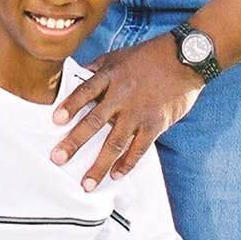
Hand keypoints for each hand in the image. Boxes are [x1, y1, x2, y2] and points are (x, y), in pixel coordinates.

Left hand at [50, 35, 203, 188]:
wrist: (185, 59)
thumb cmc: (149, 56)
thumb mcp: (118, 56)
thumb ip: (97, 67)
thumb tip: (77, 74)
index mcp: (110, 76)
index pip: (84, 92)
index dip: (69, 106)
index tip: (55, 121)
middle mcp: (122, 96)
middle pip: (93, 122)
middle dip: (74, 142)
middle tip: (58, 159)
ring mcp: (138, 112)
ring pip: (114, 143)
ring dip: (99, 165)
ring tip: (87, 183)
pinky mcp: (155, 124)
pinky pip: (139, 148)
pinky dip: (127, 163)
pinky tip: (116, 174)